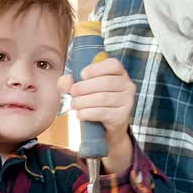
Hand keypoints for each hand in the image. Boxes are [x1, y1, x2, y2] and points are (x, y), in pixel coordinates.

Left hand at [58, 57, 135, 174]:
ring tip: (74, 104)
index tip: (82, 75)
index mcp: (120, 73)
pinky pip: (103, 112)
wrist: (107, 127)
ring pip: (103, 98)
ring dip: (83, 101)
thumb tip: (65, 82)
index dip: (96, 68)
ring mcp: (127, 102)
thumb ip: (71, 81)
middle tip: (73, 93)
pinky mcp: (122, 116)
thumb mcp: (84, 88)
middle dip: (84, 87)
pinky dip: (87, 113)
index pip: (113, 65)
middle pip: (106, 82)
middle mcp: (128, 86)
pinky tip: (80, 114)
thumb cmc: (95, 101)